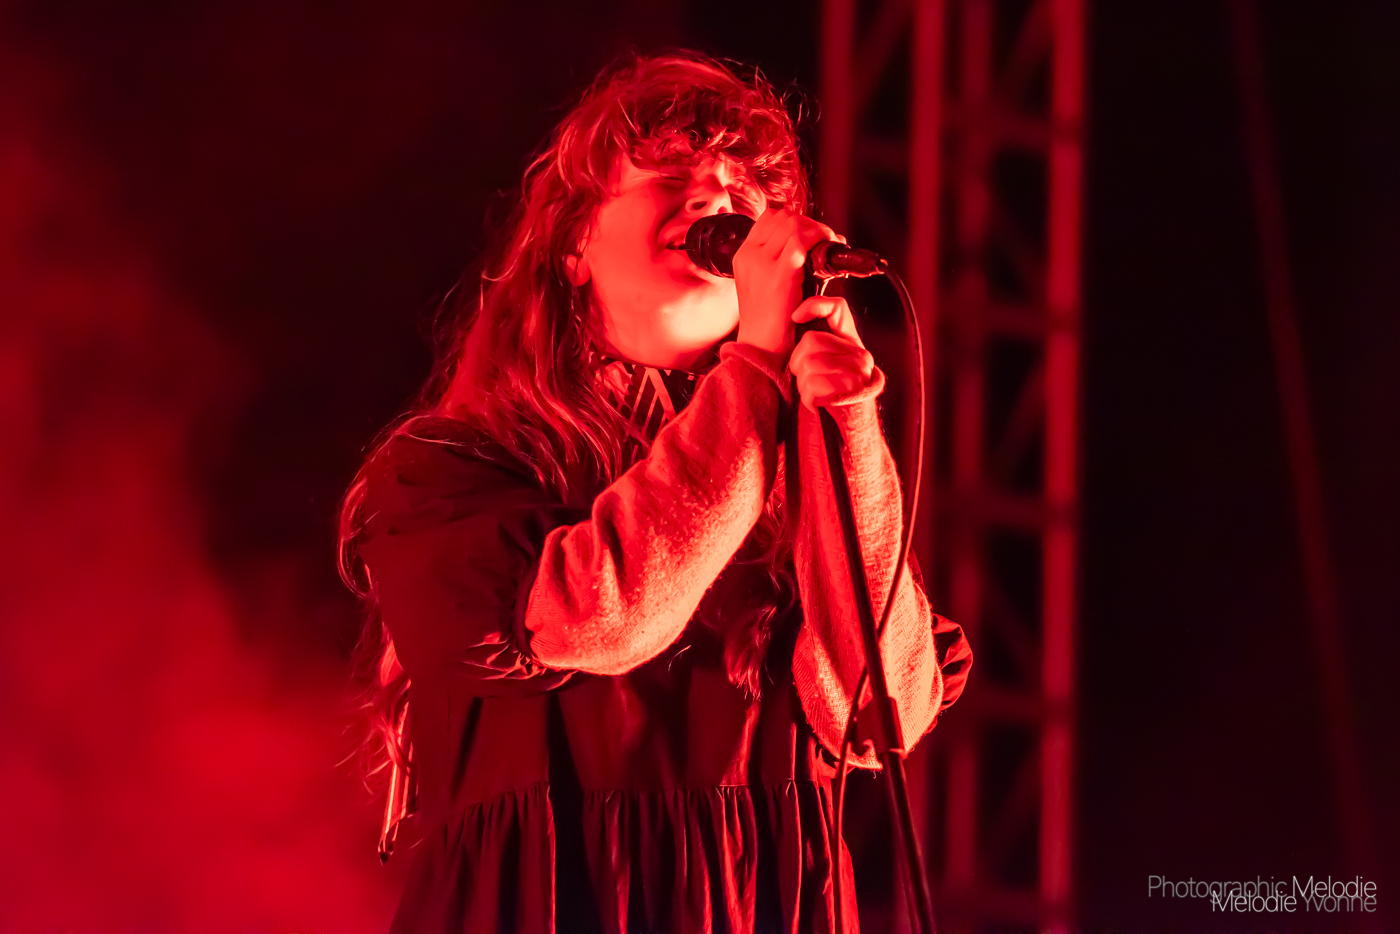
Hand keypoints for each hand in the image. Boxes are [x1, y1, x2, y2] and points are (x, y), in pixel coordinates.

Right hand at [732, 208, 843, 356]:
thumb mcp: (762, 285)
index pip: (768, 218)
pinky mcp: (780, 273)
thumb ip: (773, 263)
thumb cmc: (768, 323)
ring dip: (817, 229)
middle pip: (783, 217)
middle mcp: (749, 254)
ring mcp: (762, 262)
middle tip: (825, 239)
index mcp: (743, 256)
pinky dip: (819, 239)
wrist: (760, 348)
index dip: (793, 220)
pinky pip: (802, 240)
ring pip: (794, 224)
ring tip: (828, 244)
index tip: (809, 234)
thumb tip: (803, 245)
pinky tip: (828, 250)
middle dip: (809, 223)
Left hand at [788, 295, 876, 413]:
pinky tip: (816, 404)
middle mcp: (859, 354)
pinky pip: (812, 385)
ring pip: (808, 365)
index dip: (814, 305)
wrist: (854, 427)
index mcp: (853, 344)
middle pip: (810, 341)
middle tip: (807, 380)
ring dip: (802, 384)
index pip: (837, 309)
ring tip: (815, 393)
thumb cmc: (835, 398)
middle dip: (798, 363)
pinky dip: (807, 398)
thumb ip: (818, 347)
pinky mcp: (850, 388)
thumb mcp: (829, 367)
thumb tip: (795, 323)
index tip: (795, 317)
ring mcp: (857, 370)